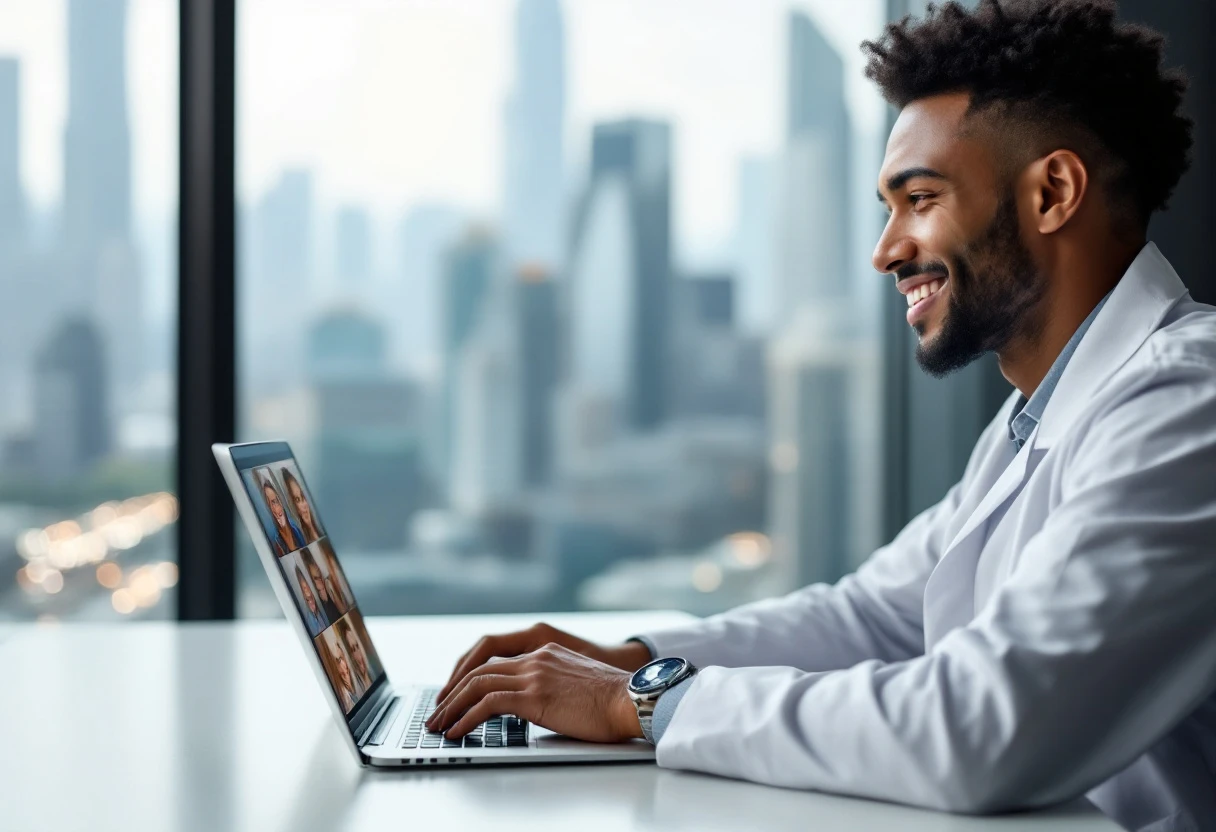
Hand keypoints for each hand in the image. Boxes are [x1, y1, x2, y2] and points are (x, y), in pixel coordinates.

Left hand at [426, 642, 643, 742]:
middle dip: (451, 693)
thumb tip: (537, 704)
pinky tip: (458, 731)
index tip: (454, 695)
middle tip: (436, 714)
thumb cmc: (614, 699)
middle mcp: (535, 657)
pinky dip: (466, 719)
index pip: (494, 658)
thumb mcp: (577, 681)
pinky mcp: (534, 696)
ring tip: (439, 726)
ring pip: (476, 685)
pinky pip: (487, 704)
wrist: (633, 698)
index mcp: (545, 651)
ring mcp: (534, 674)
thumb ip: (553, 683)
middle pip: (478, 669)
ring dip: (452, 708)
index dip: (468, 676)